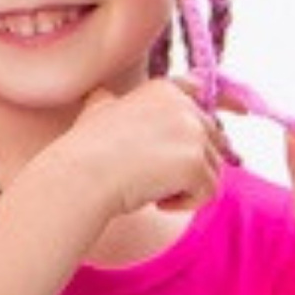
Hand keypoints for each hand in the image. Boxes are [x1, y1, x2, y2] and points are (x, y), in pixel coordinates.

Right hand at [66, 79, 229, 216]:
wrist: (81, 176)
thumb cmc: (84, 150)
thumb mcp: (96, 110)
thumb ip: (110, 99)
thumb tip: (104, 96)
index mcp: (164, 90)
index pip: (200, 104)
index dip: (194, 133)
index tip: (174, 153)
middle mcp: (184, 105)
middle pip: (212, 142)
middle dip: (189, 165)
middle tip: (155, 179)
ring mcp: (193, 133)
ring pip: (213, 169)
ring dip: (186, 187)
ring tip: (152, 190)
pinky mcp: (195, 163)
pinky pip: (209, 192)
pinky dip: (185, 204)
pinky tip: (157, 202)